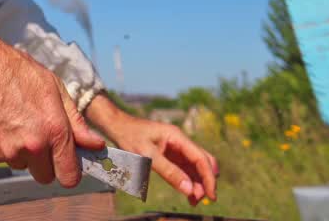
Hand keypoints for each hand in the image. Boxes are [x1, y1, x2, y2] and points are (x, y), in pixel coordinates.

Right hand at [0, 6, 105, 187]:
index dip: (69, 171)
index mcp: (54, 131)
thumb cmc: (19, 72)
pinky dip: (2, 146)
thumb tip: (96, 146)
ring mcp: (7, 151)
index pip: (69, 177)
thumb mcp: (55, 89)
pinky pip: (2, 158)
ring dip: (22, 152)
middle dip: (45, 163)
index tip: (66, 163)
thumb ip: (77, 123)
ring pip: (22, 165)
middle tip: (38, 137)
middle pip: (45, 177)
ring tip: (15, 122)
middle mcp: (32, 146)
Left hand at [86, 97, 218, 204]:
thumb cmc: (130, 137)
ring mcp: (176, 148)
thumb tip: (189, 189)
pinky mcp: (170, 154)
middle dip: (205, 181)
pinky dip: (188, 181)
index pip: (201, 159)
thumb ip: (169, 172)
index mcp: (177, 137)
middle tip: (200, 200)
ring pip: (195, 167)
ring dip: (197, 183)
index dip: (208, 178)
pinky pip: (185, 168)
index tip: (211, 196)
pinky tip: (187, 194)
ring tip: (193, 201)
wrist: (118, 126)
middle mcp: (180, 141)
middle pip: (202, 162)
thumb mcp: (147, 155)